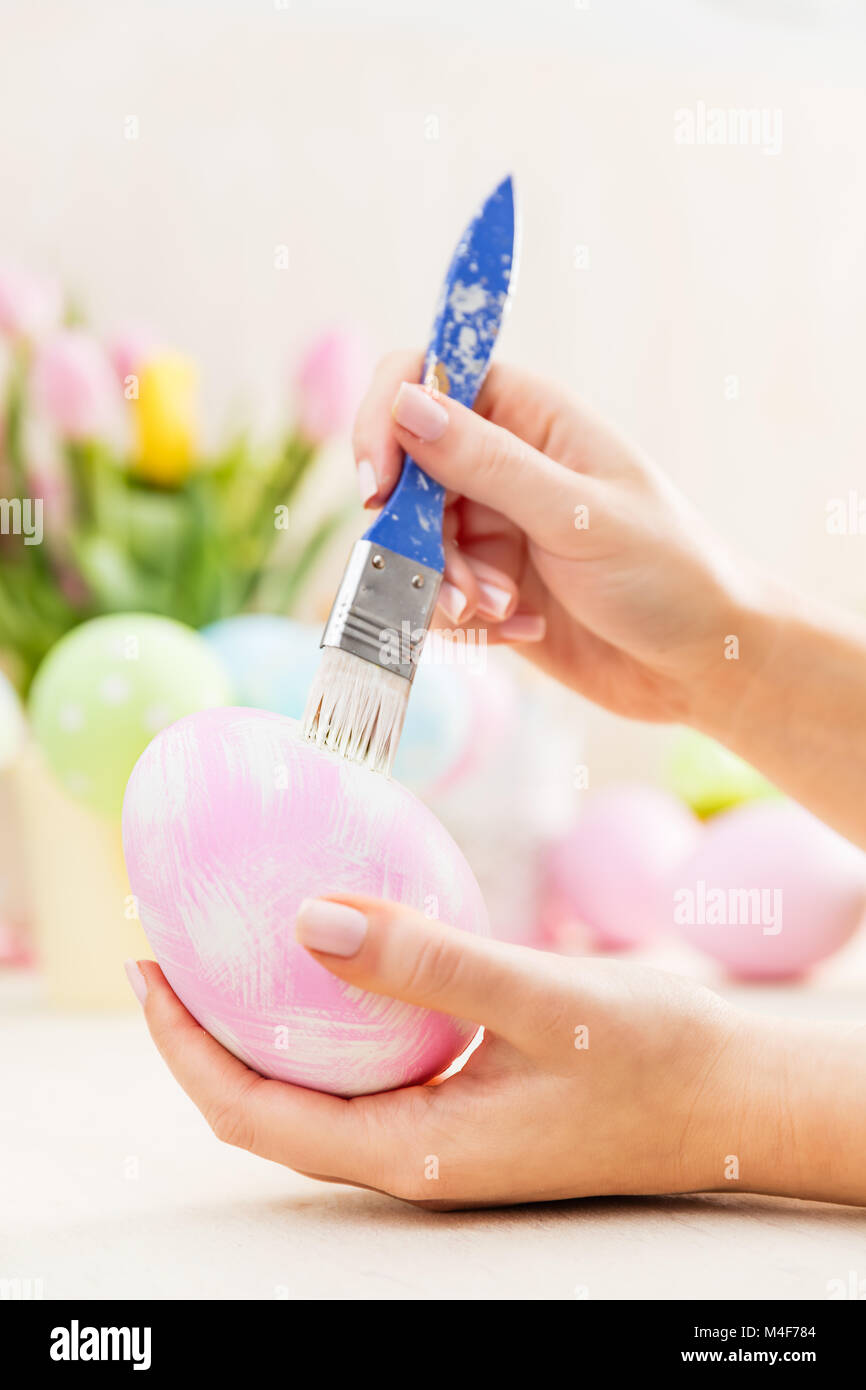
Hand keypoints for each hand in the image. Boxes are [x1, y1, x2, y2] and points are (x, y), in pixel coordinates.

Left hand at [130, 896, 799, 1209]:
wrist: (739, 1100)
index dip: (183, 1049)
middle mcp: (412, 1154)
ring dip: (262, 1022)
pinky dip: (330, 1014)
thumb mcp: (543, 1000)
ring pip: (315, 1086)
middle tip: (170, 945)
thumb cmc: (657, 1061)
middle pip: (267, 1104)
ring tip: (227, 946)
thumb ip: (428, 963)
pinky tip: (335, 955)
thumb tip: (309, 921)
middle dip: (203, 1033)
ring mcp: (437, 1133)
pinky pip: (368, 1065)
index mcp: (414, 1152)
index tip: (147, 969)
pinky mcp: (464, 1104)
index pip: (252, 1115)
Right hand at [352, 352, 761, 723]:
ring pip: (410, 542)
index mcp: (530, 416)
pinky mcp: (487, 585)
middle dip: (418, 534)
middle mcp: (502, 464)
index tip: (379, 483)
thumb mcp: (578, 514)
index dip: (387, 418)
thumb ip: (487, 462)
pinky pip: (433, 594)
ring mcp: (492, 526)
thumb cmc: (669, 573)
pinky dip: (463, 620)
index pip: (426, 378)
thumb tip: (405, 403)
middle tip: (462, 586)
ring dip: (443, 584)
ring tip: (499, 612)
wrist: (702, 665)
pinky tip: (520, 628)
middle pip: (406, 473)